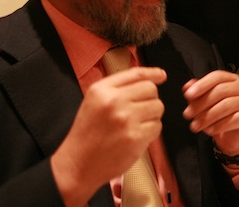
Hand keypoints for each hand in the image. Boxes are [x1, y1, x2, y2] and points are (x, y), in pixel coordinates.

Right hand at [51, 67, 166, 205]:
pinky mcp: (136, 137)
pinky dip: (151, 132)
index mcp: (102, 90)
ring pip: (157, 107)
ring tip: (135, 125)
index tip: (161, 76)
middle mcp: (114, 101)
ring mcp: (126, 119)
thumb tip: (154, 76)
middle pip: (151, 89)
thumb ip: (118, 87)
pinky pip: (157, 126)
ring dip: (151, 116)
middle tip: (138, 111)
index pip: (136, 74)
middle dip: (149, 99)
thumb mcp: (94, 101)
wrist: (77, 165)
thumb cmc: (87, 133)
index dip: (153, 73)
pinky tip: (135, 136)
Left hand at [182, 70, 238, 156]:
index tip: (188, 94)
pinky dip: (220, 125)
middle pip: (222, 90)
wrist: (234, 137)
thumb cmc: (221, 118)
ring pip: (228, 105)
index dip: (202, 84)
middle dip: (201, 103)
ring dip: (208, 116)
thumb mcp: (206, 105)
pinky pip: (236, 119)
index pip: (218, 76)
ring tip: (196, 125)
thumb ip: (198, 94)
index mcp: (232, 80)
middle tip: (188, 114)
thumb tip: (188, 86)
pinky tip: (210, 130)